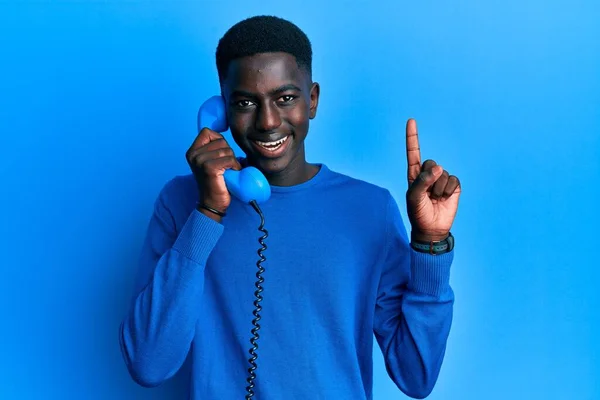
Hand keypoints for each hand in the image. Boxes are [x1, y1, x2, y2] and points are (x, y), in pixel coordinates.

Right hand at [185, 128, 241, 213]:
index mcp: (192, 151)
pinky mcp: (209, 168)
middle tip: (225, 166)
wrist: (213, 203)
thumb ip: (214, 148)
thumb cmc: (216, 181)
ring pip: (226, 150)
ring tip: (228, 171)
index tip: (220, 154)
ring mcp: (200, 161)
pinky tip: (231, 173)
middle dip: (228, 152)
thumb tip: (229, 129)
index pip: (207, 132)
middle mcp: (193, 155)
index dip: (219, 140)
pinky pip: (229, 159)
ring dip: (232, 161)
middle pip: (220, 141)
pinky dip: (234, 166)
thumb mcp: (211, 161)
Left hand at [405, 119, 460, 241]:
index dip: (412, 137)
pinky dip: (448, 190)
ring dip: (438, 189)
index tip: (411, 120)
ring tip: (435, 199)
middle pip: (430, 163)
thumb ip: (422, 181)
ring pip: (442, 173)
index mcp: (414, 174)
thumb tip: (438, 168)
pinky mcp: (453, 186)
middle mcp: (427, 174)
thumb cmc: (418, 213)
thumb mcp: (413, 198)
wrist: (432, 229)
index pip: (413, 153)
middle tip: (427, 194)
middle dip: (429, 179)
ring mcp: (441, 179)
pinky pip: (453, 180)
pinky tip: (445, 199)